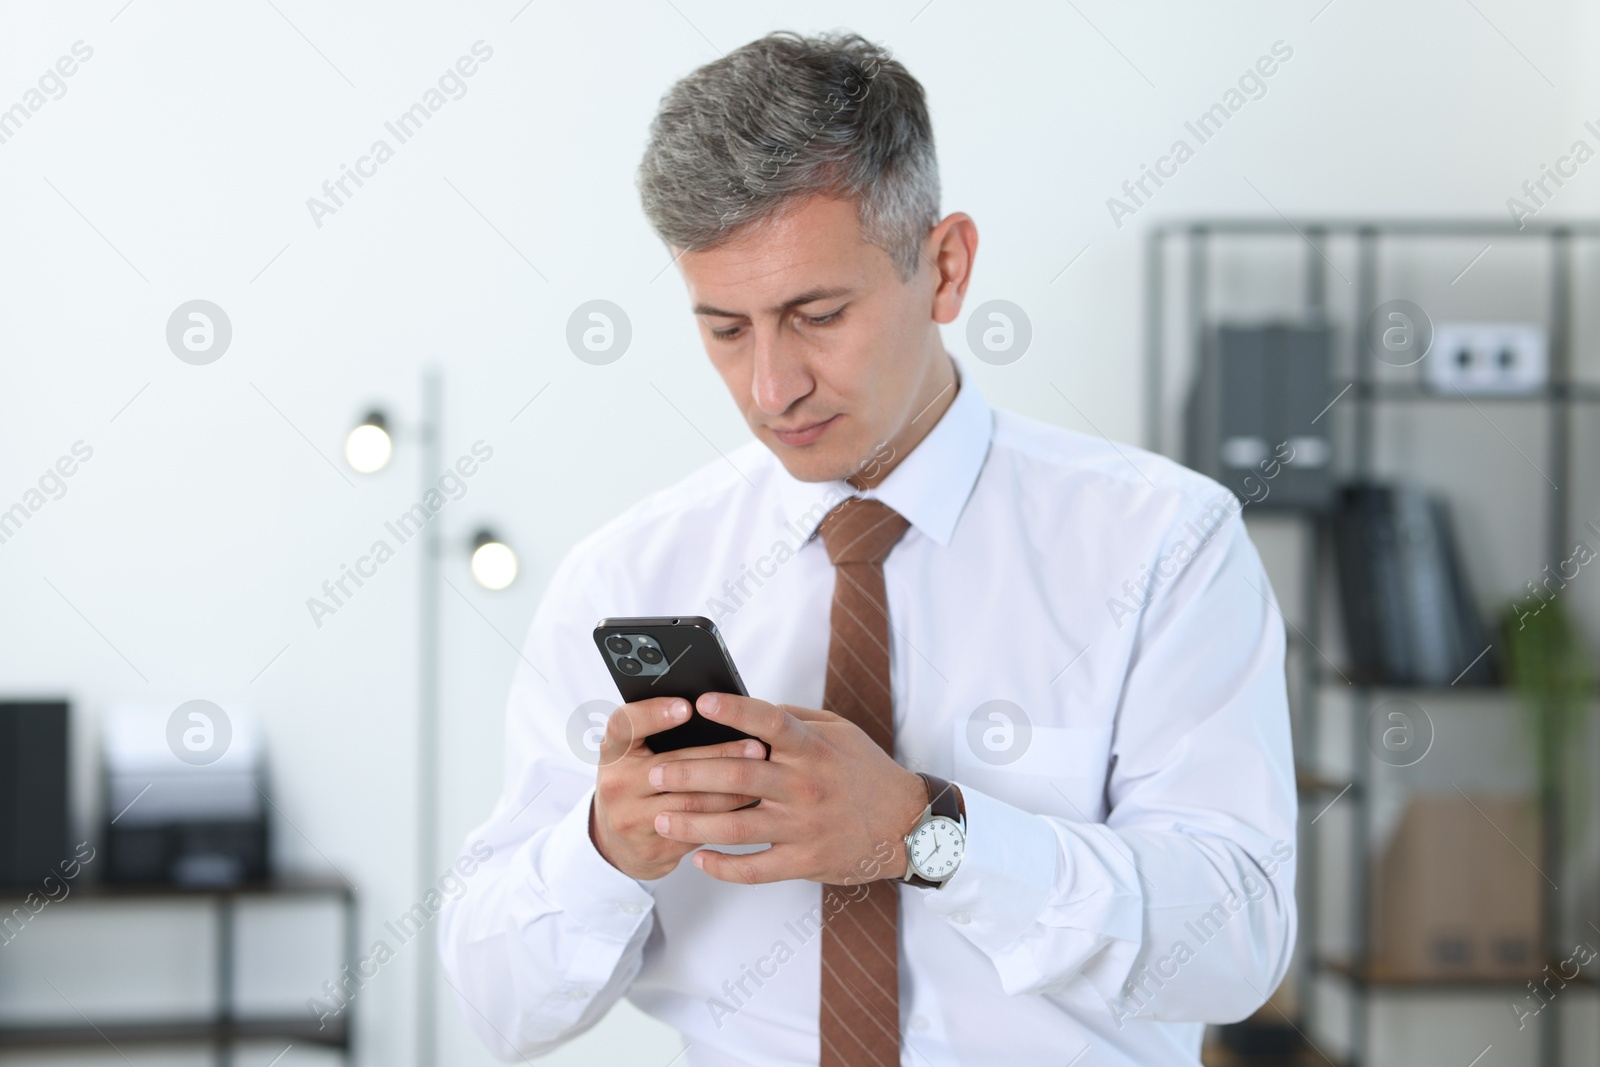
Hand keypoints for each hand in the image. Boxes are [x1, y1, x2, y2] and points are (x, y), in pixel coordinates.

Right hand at [590, 696, 768, 880]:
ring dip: (732, 789)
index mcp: (613, 752)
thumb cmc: (637, 784)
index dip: (654, 714)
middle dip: (720, 755)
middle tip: (756, 746)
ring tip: (762, 774)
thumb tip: (718, 710)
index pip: (624, 725)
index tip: (687, 707)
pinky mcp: (653, 849)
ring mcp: (632, 820)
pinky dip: (727, 816)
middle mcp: (616, 785)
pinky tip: (751, 805)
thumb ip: (660, 735)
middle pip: (672, 766)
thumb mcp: (635, 756)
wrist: (617, 843)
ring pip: (691, 802)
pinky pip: (698, 831)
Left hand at [648, 692, 928, 886]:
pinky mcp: (805, 861)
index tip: (701, 702)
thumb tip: (748, 706)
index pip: (768, 722)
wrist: (906, 825)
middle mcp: (805, 785)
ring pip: (736, 826)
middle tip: (654, 772)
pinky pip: (755, 869)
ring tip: (661, 817)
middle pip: (737, 775)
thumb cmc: (866, 772)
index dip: (734, 711)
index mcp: (811, 748)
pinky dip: (723, 867)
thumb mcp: (840, 732)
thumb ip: (794, 718)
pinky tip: (699, 859)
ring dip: (693, 822)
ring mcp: (803, 826)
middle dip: (688, 773)